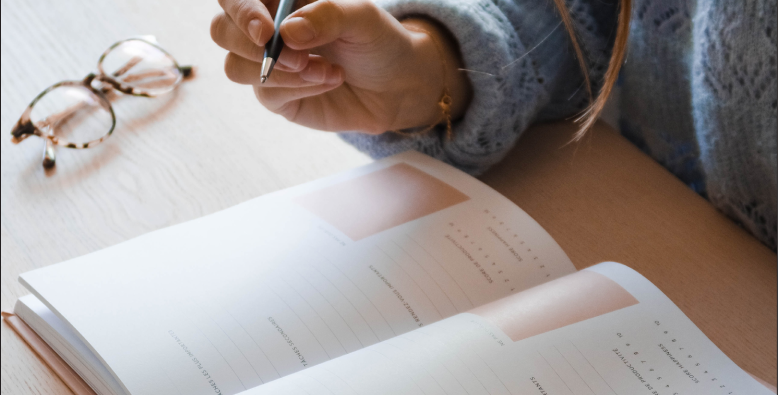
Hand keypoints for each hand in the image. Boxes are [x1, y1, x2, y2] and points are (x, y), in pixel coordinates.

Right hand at [211, 0, 470, 133]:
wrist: (396, 86)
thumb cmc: (377, 41)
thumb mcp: (363, 19)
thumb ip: (327, 16)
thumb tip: (287, 32)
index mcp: (279, 0)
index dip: (242, 11)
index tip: (266, 31)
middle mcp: (264, 28)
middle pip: (221, 30)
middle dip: (253, 47)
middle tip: (298, 58)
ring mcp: (266, 64)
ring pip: (236, 67)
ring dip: (282, 73)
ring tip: (327, 71)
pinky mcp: (275, 96)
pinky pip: (265, 93)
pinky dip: (299, 89)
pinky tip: (330, 79)